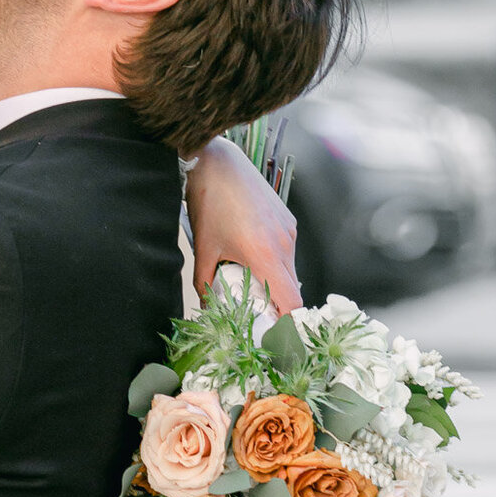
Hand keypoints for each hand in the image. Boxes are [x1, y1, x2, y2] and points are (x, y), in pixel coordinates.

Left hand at [185, 136, 301, 313]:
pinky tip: (252, 252)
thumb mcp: (204, 249)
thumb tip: (208, 308)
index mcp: (266, 255)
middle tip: (256, 311)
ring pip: (289, 268)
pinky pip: (287, 249)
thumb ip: (205, 284)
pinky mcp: (287, 219)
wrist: (217, 163)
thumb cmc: (209, 203)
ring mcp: (289, 229)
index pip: (291, 302)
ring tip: (249, 277)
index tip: (275, 334)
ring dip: (275, 279)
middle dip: (277, 303)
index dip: (287, 323)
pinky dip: (274, 259)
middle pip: (292, 288)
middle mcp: (284, 244)